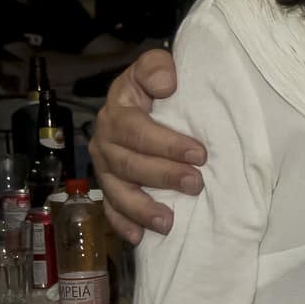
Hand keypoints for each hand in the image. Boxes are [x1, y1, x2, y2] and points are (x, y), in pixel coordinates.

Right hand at [92, 48, 202, 242]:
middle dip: (163, 176)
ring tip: (168, 222)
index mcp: (118, 109)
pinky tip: (139, 238)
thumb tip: (165, 85)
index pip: (137, 130)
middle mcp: (105, 139)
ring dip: (142, 209)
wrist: (145, 95)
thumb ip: (157, 67)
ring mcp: (105, 165)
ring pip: (117, 191)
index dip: (167, 143)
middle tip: (196, 184)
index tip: (199, 154)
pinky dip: (123, 224)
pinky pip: (110, 208)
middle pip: (128, 164)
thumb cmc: (157, 84)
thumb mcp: (155, 65)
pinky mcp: (109, 184)